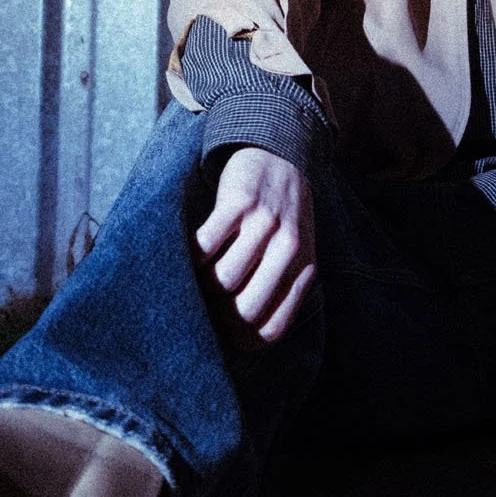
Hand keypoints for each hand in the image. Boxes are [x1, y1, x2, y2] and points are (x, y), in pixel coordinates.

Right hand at [195, 147, 316, 343]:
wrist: (280, 155)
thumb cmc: (282, 217)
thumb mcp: (296, 253)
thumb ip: (279, 289)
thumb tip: (240, 336)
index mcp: (304, 268)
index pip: (271, 328)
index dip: (241, 340)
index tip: (222, 337)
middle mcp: (289, 249)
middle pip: (245, 309)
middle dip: (217, 319)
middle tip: (202, 310)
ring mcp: (265, 223)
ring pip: (224, 280)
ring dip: (200, 287)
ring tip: (196, 280)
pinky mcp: (240, 201)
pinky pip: (206, 244)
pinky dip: (192, 257)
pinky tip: (191, 256)